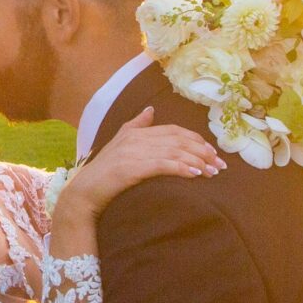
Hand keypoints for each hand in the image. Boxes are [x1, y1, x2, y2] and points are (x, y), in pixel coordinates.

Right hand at [53, 109, 222, 252]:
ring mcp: (133, 152)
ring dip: (197, 161)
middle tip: (219, 165)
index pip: (173, 131)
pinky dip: (181, 168)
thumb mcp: (119, 143)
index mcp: (136, 132)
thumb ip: (136, 125)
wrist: (83, 192)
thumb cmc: (103, 173)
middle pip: (178, 140)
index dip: (195, 139)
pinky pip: (163, 165)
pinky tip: (195, 174)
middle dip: (202, 151)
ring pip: (174, 152)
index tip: (212, 152)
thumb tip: (150, 110)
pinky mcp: (131, 168)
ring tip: (212, 172)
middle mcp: (136, 138)